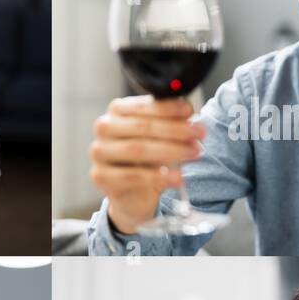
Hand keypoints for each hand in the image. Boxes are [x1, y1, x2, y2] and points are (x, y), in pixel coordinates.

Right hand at [90, 96, 205, 233]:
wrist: (133, 194)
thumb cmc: (148, 159)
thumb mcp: (161, 137)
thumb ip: (170, 122)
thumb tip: (189, 114)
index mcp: (117, 110)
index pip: (143, 105)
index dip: (168, 108)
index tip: (190, 112)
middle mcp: (104, 128)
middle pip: (142, 126)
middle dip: (175, 130)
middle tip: (199, 135)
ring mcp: (99, 152)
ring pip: (137, 149)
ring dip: (171, 150)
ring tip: (193, 153)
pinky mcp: (100, 176)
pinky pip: (132, 176)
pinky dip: (158, 177)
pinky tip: (177, 178)